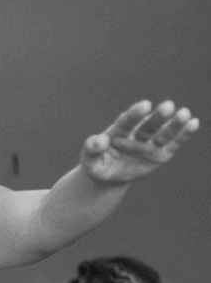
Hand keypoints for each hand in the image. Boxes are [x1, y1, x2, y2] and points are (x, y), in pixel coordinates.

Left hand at [81, 100, 199, 185]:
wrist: (109, 176)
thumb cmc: (98, 164)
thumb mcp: (89, 159)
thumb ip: (92, 149)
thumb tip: (97, 141)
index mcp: (119, 131)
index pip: (127, 121)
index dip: (135, 113)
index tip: (144, 105)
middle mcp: (137, 133)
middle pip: (148, 124)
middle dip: (157, 116)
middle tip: (167, 106)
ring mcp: (150, 143)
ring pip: (163, 132)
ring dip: (174, 124)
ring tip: (184, 114)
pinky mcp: (161, 153)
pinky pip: (173, 144)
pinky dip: (183, 134)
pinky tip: (193, 123)